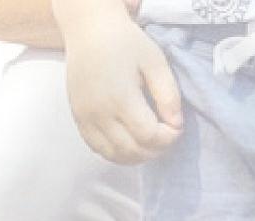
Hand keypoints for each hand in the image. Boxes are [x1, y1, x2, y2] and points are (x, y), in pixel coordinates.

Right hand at [58, 3, 182, 164]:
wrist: (89, 31)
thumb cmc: (126, 43)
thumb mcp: (156, 63)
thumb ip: (169, 96)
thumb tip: (176, 125)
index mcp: (120, 98)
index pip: (149, 136)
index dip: (169, 138)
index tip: (176, 127)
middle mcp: (99, 113)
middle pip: (132, 151)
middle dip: (156, 149)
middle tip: (167, 135)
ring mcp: (85, 118)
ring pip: (114, 156)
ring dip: (138, 156)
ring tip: (151, 141)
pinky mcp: (78, 119)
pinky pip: (98, 148)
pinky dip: (117, 153)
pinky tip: (130, 142)